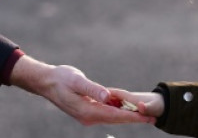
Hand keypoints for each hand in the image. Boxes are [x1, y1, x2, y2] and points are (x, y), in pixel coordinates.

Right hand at [8, 56, 155, 124]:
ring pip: (111, 117)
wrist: (46, 82)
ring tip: (143, 115)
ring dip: (126, 116)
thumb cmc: (61, 78)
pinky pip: (105, 113)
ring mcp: (86, 115)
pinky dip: (116, 111)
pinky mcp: (86, 111)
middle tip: (152, 119)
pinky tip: (125, 107)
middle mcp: (88, 117)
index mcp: (87, 111)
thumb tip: (108, 96)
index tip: (146, 117)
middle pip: (115, 119)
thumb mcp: (77, 81)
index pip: (115, 115)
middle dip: (134, 118)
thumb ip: (93, 89)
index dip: (132, 116)